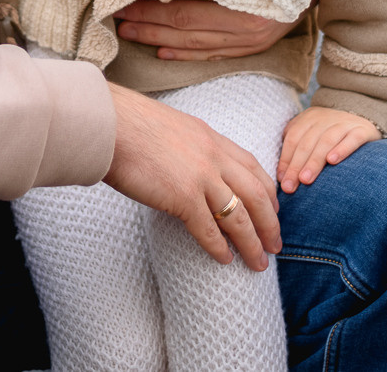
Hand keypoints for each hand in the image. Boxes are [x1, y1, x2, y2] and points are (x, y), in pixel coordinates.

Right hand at [104, 85, 280, 269]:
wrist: (110, 124)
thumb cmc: (130, 125)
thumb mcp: (174, 128)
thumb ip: (190, 146)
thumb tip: (189, 165)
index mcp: (212, 138)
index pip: (253, 167)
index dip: (268, 192)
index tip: (274, 210)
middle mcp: (214, 156)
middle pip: (256, 195)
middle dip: (270, 223)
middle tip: (276, 244)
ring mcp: (201, 177)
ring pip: (239, 216)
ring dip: (252, 243)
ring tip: (258, 263)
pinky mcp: (183, 196)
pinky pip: (208, 229)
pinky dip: (219, 247)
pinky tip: (225, 260)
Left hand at [114, 0, 296, 60]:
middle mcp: (248, 21)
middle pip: (186, 20)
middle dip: (148, 18)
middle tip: (117, 14)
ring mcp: (251, 39)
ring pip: (194, 41)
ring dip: (157, 38)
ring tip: (129, 32)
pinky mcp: (252, 49)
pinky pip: (212, 54)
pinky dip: (184, 54)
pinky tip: (161, 53)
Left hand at [276, 106, 379, 193]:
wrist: (365, 118)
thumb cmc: (332, 136)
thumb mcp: (313, 136)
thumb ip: (298, 148)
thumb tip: (282, 176)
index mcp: (309, 118)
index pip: (293, 138)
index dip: (286, 159)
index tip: (282, 180)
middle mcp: (325, 118)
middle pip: (307, 141)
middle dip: (296, 165)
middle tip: (290, 186)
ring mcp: (344, 122)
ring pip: (326, 140)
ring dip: (314, 161)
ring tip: (306, 179)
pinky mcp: (362, 129)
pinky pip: (352, 138)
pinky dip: (341, 149)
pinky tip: (332, 161)